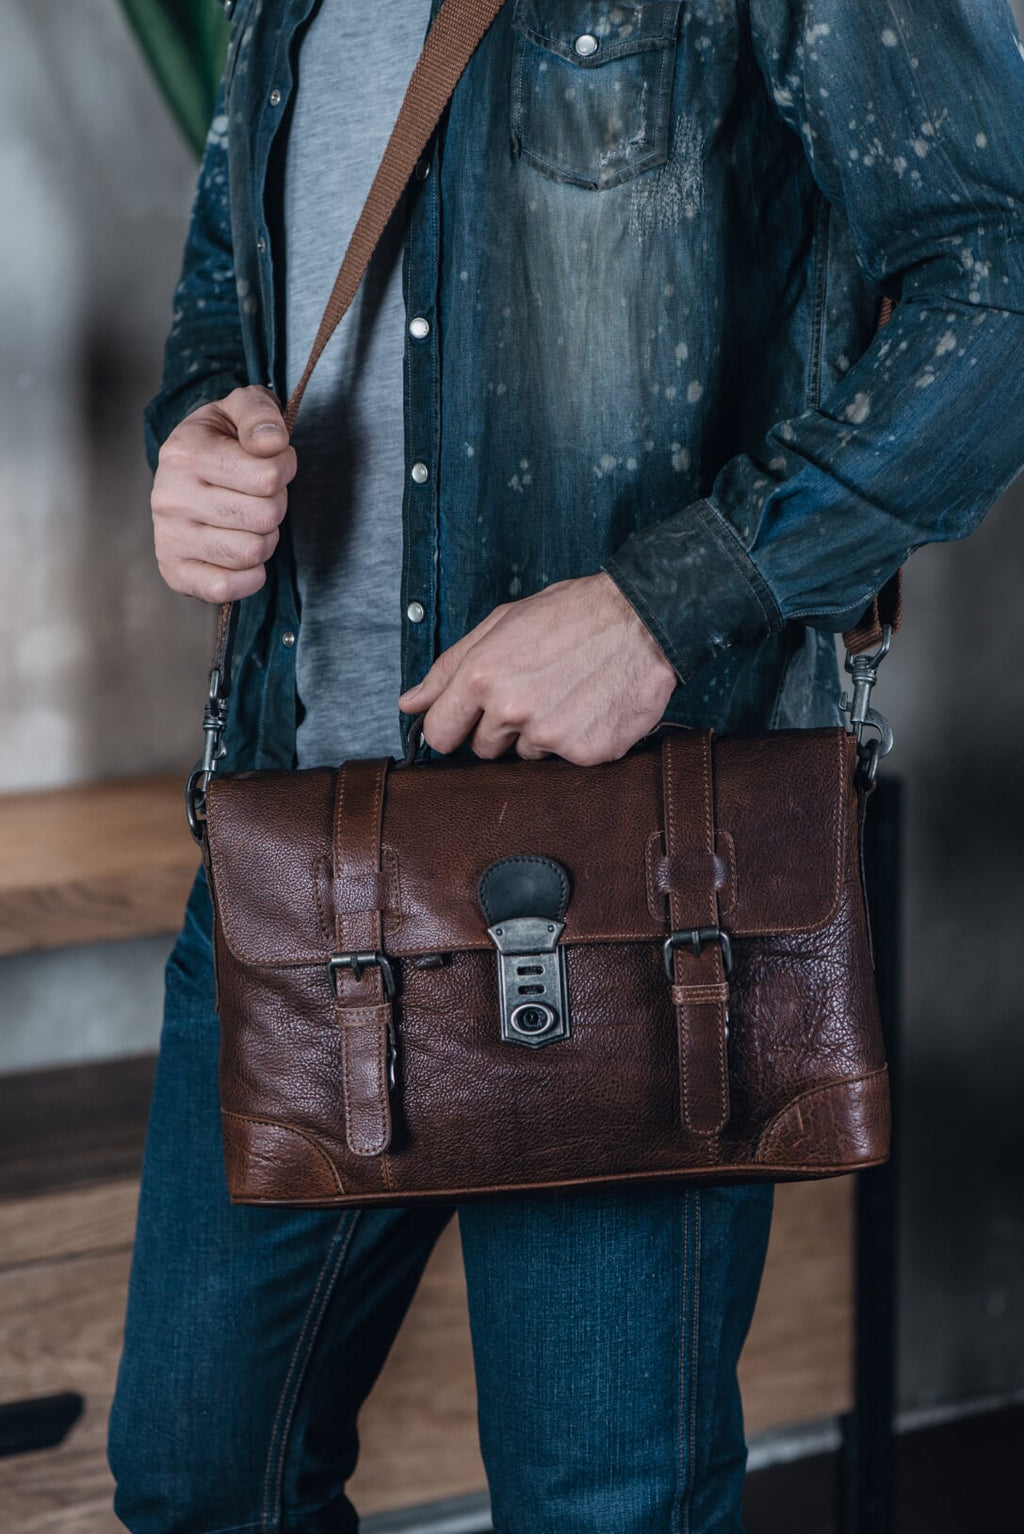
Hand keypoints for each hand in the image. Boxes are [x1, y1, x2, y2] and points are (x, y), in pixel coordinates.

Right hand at [152, 385, 296, 602]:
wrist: (183, 468)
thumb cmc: (221, 439)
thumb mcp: (239, 409)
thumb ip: (260, 413)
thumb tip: (272, 444)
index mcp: (184, 453)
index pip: (267, 476)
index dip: (284, 469)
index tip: (274, 463)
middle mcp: (170, 498)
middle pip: (265, 516)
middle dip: (276, 504)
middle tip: (261, 494)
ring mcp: (169, 538)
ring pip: (252, 553)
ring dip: (265, 538)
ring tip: (250, 520)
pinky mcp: (174, 571)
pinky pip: (224, 589)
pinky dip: (248, 577)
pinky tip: (245, 557)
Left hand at [398, 573, 676, 764]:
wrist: (645, 618)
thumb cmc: (572, 614)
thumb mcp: (501, 624)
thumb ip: (448, 668)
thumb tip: (409, 703)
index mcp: (482, 676)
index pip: (440, 734)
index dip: (453, 727)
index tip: (468, 719)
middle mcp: (512, 710)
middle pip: (484, 750)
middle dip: (500, 728)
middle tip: (534, 691)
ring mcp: (551, 735)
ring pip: (527, 755)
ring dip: (541, 733)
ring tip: (567, 693)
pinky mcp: (587, 753)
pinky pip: (566, 761)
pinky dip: (577, 739)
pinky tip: (591, 706)